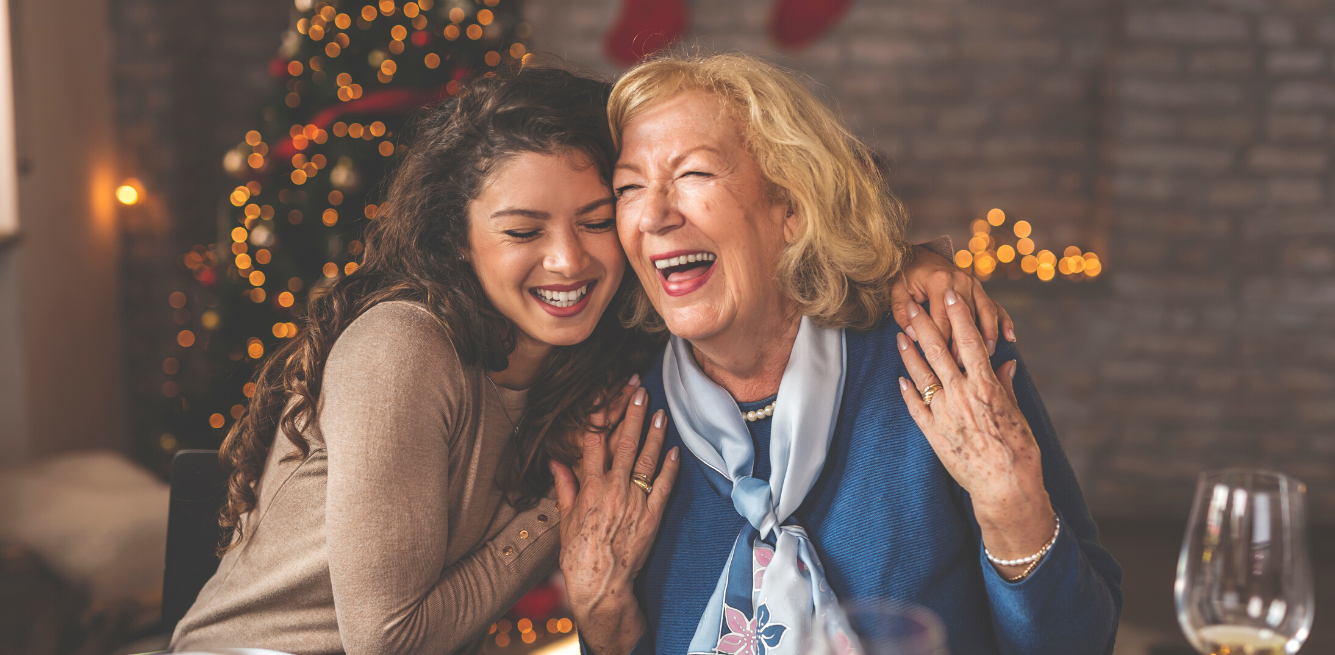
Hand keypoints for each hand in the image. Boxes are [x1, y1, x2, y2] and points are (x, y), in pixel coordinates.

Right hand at [551, 381, 680, 654]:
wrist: (601, 585)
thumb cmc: (579, 555)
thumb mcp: (566, 519)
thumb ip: (565, 486)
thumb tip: (556, 461)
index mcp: (589, 488)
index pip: (594, 442)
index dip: (600, 416)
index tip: (605, 395)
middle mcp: (613, 490)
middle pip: (624, 444)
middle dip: (632, 414)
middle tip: (639, 391)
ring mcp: (635, 502)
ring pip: (647, 460)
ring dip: (654, 434)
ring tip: (660, 412)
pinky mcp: (652, 516)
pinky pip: (664, 486)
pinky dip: (670, 467)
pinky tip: (675, 449)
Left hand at [891, 246, 1015, 357]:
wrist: (919, 257)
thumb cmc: (906, 277)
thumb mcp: (897, 292)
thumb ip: (903, 313)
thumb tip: (914, 335)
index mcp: (938, 281)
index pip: (942, 319)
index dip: (942, 342)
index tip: (941, 362)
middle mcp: (960, 281)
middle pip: (966, 318)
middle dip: (964, 343)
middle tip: (963, 366)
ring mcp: (973, 284)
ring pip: (985, 312)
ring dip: (988, 335)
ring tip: (988, 355)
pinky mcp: (980, 289)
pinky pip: (995, 306)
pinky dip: (1003, 321)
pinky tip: (1010, 337)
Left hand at [895, 289, 1053, 577]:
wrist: (1006, 487)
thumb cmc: (1019, 451)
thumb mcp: (1017, 412)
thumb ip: (1006, 385)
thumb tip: (1005, 362)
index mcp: (986, 386)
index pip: (969, 341)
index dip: (959, 315)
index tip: (951, 295)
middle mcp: (962, 395)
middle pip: (938, 351)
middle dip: (924, 325)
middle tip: (911, 305)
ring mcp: (944, 414)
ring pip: (921, 375)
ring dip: (909, 353)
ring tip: (899, 335)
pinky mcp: (933, 434)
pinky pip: (916, 407)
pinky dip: (908, 390)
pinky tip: (900, 377)